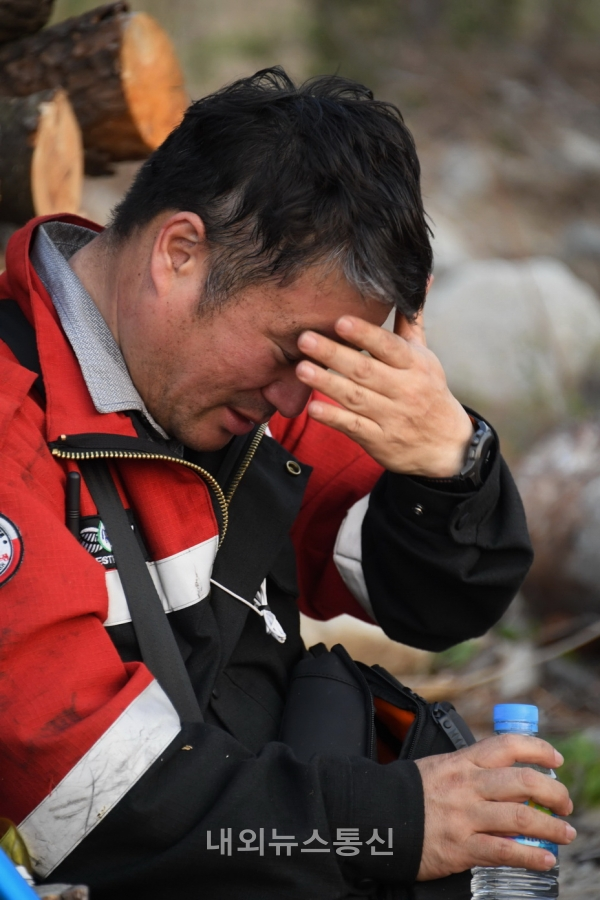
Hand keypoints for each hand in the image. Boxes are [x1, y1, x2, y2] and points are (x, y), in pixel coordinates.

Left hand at [295, 310, 472, 477]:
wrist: (446, 446)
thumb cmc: (428, 392)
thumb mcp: (425, 357)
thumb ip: (411, 321)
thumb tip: (419, 277)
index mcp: (414, 365)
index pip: (388, 346)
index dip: (364, 334)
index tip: (340, 321)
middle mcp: (404, 390)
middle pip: (365, 370)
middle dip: (334, 354)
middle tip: (304, 339)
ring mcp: (391, 417)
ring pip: (356, 398)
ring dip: (327, 384)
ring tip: (301, 369)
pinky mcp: (380, 441)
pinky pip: (354, 428)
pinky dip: (334, 418)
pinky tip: (313, 409)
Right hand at [415, 734, 575, 880]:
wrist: (375, 817)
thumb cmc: (411, 794)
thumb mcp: (440, 769)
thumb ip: (471, 773)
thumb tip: (508, 785)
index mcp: (462, 762)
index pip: (507, 745)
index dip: (538, 749)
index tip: (556, 760)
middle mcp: (467, 785)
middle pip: (523, 781)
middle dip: (554, 792)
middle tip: (565, 804)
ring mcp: (465, 816)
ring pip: (520, 817)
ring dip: (551, 826)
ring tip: (565, 833)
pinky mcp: (460, 847)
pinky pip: (504, 851)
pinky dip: (531, 856)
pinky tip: (545, 859)